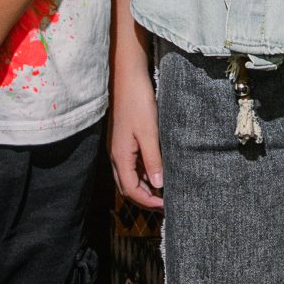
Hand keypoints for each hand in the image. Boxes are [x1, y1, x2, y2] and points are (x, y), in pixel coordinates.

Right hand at [110, 55, 164, 210]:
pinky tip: (158, 171)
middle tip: (165, 204)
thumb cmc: (138, 102)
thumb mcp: (149, 132)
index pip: (131, 190)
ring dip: (144, 187)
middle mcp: (117, 156)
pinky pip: (132, 165)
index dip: (148, 202)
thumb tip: (159, 184)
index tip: (166, 207)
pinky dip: (144, 173)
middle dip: (145, 199)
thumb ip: (153, 159)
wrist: (127, 77)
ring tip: (164, 191)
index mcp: (120, 157)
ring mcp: (120, 148)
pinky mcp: (124, 140)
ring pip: (129, 177)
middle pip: (128, 187)